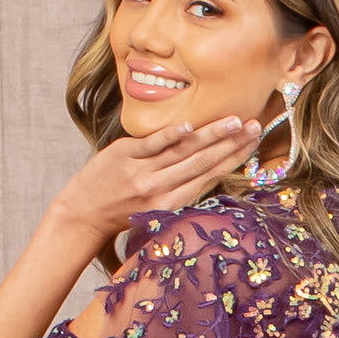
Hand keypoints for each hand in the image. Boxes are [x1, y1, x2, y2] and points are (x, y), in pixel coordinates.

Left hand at [50, 115, 263, 242]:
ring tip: (235, 121)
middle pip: (203, 163)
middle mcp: (160, 190)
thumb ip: (181, 188)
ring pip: (183, 151)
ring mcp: (141, 172)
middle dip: (232, 144)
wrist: (82, 215)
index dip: (234, 159)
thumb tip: (211, 166)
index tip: (255, 142)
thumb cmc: (123, 211)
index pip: (210, 176)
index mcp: (172, 204)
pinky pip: (151, 144)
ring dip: (212, 135)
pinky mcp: (123, 156)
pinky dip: (170, 136)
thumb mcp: (156, 207)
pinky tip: (189, 126)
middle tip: (255, 126)